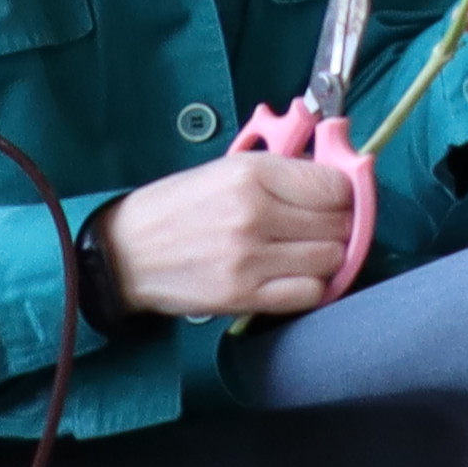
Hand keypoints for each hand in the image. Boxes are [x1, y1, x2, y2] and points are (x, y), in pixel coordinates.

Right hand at [96, 151, 365, 322]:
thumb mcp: (230, 170)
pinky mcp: (240, 296)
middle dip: (339, 225)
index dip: (344, 193)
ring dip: (328, 257)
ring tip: (306, 252)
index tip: (336, 200)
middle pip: (339, 223)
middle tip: (321, 228)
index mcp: (254, 175)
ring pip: (330, 259)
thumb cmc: (179, 207)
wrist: (123, 254)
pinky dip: (311, 287)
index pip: (337, 186)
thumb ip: (287, 173)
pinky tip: (296, 277)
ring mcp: (248, 259)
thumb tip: (343, 178)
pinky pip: (308, 294)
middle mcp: (255, 214)